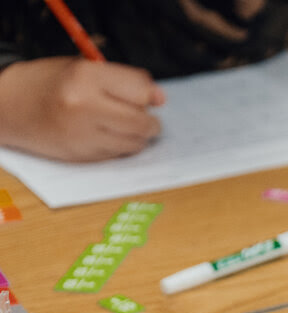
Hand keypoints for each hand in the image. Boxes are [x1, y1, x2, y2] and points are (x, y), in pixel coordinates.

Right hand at [0, 58, 164, 161]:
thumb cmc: (49, 84)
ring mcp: (85, 135)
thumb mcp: (82, 68)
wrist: (9, 107)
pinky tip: (107, 135)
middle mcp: (86, 107)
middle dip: (150, 121)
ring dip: (138, 136)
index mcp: (85, 77)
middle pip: (143, 121)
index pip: (141, 89)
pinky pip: (120, 154)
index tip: (148, 97)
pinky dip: (121, 146)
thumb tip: (160, 98)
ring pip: (136, 142)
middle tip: (143, 117)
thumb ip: (122, 81)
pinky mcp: (85, 156)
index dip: (149, 94)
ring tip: (123, 125)